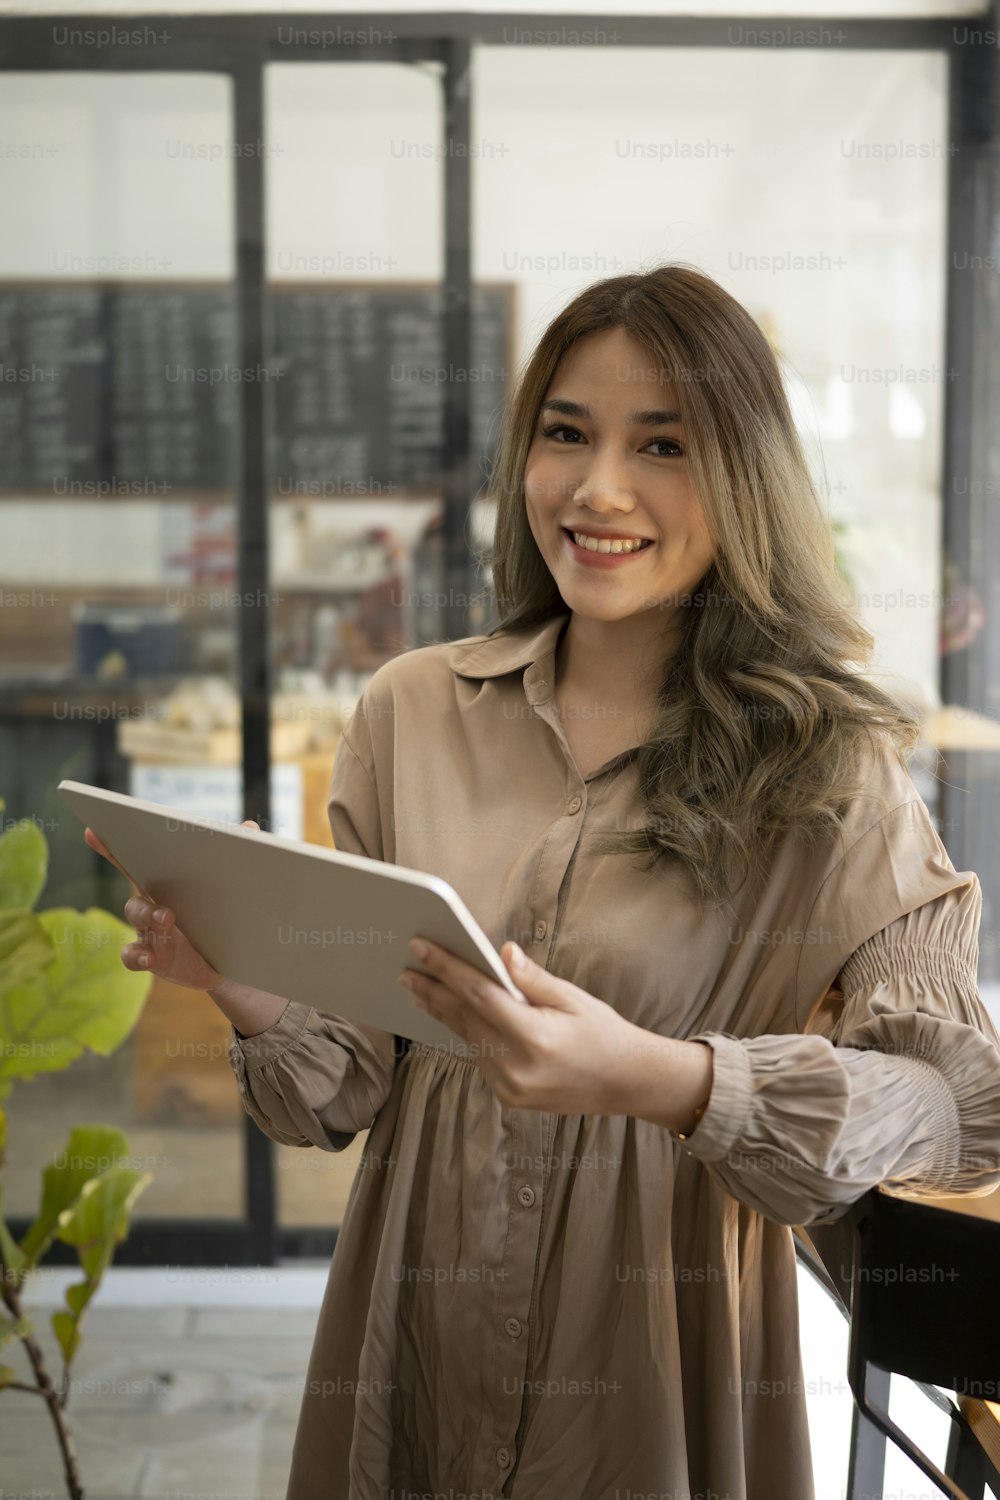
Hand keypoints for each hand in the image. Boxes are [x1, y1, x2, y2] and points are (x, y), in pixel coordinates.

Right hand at [84, 820, 260, 991]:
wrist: (230, 958)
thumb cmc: (220, 914)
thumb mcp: (230, 886)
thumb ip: (238, 855)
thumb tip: (251, 828)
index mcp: (166, 882)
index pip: (135, 860)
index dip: (112, 845)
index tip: (94, 830)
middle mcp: (150, 903)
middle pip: (136, 889)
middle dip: (141, 886)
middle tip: (163, 890)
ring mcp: (147, 931)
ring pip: (135, 917)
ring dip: (147, 916)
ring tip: (166, 919)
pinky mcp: (152, 958)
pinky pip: (132, 955)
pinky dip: (137, 956)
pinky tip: (150, 957)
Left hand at [398, 936, 668, 1114]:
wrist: (626, 1083)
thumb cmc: (603, 1034)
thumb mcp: (574, 998)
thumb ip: (533, 979)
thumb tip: (502, 952)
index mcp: (533, 1037)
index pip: (479, 995)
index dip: (446, 968)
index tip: (421, 948)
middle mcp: (515, 1066)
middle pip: (464, 1019)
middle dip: (433, 991)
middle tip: (407, 969)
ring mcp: (509, 1087)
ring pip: (467, 1039)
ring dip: (444, 1012)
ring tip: (421, 988)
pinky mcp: (508, 1096)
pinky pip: (479, 1057)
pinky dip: (466, 1033)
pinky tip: (453, 1015)